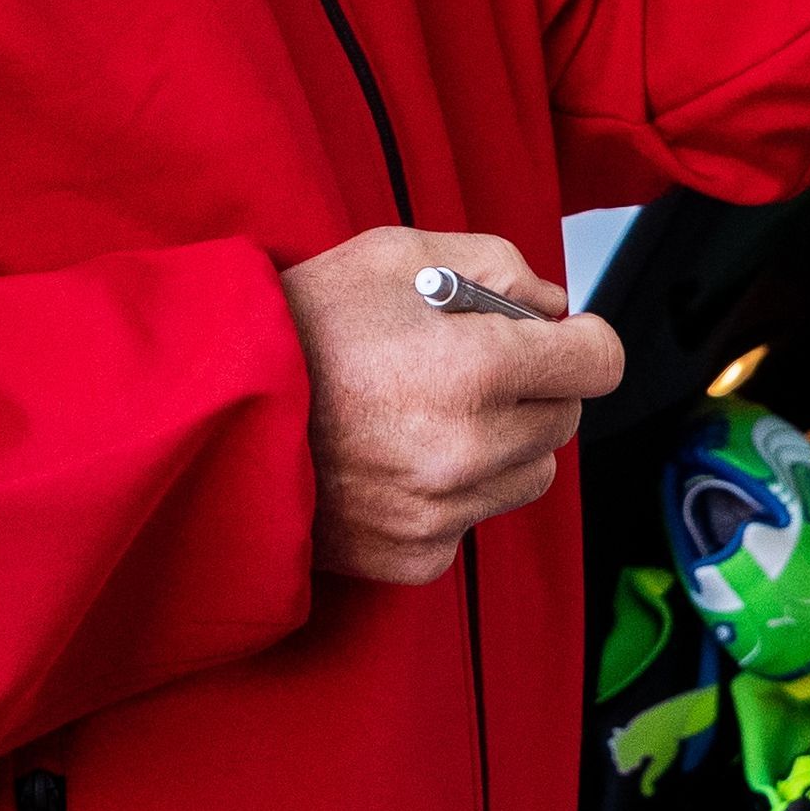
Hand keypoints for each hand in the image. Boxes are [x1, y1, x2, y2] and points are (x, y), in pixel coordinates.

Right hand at [278, 228, 626, 583]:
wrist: (211, 416)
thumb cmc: (297, 329)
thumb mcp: (396, 255)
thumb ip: (495, 266)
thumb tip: (552, 306)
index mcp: (474, 368)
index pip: (598, 362)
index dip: (584, 340)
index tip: (568, 336)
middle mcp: (468, 449)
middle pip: (563, 419)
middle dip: (534, 388)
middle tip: (472, 368)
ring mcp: (441, 510)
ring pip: (528, 475)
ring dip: (502, 444)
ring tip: (429, 414)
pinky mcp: (415, 555)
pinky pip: (474, 519)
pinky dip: (454, 492)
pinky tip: (397, 459)